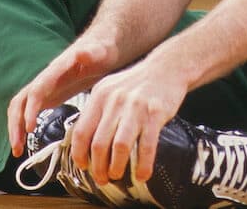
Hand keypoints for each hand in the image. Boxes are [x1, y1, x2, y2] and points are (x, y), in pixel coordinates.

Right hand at [7, 37, 117, 157]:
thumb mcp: (100, 52)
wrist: (102, 46)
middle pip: (21, 101)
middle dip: (15, 124)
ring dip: (16, 128)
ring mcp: (45, 87)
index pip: (37, 90)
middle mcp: (45, 79)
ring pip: (21, 108)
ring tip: (18, 151)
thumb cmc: (102, 49)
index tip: (29, 127)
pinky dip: (23, 126)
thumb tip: (81, 54)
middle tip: (18, 147)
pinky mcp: (49, 95)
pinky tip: (26, 143)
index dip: (31, 109)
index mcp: (56, 70)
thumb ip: (92, 54)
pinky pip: (29, 111)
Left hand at [69, 55, 187, 184]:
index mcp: (100, 96)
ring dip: (116, 167)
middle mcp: (115, 101)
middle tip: (101, 178)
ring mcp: (136, 107)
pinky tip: (142, 174)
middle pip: (99, 143)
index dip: (79, 153)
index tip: (83, 166)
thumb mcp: (111, 89)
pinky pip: (147, 146)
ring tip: (117, 176)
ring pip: (119, 147)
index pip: (81, 131)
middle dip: (98, 167)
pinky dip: (143, 165)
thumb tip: (85, 143)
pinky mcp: (155, 114)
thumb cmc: (137, 83)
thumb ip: (98, 112)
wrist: (167, 68)